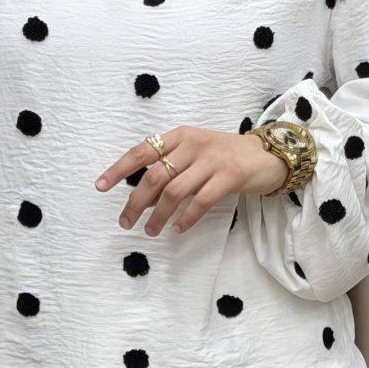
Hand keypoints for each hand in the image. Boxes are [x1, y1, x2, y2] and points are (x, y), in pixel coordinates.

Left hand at [94, 127, 287, 235]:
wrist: (267, 154)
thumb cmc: (225, 156)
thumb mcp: (194, 154)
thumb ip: (170, 169)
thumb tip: (140, 197)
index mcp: (180, 136)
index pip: (141, 151)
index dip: (119, 169)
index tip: (101, 186)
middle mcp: (192, 145)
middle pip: (154, 175)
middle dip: (135, 202)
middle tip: (126, 222)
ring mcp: (211, 160)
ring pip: (174, 191)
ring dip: (157, 215)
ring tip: (150, 231)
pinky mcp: (229, 176)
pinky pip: (200, 201)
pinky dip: (185, 218)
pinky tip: (177, 229)